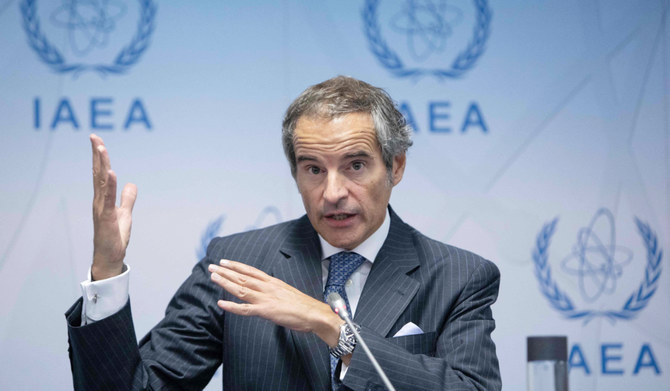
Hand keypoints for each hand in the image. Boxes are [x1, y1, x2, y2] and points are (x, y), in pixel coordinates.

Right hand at [90, 134, 136, 279]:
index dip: (99, 157)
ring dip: (102, 164)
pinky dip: (110, 185)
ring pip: (102, 182)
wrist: (110, 257)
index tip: (97, 141)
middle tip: (94, 136)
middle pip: (98, 173)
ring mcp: (101, 209)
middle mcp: (99, 201)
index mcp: (103, 198)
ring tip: (101, 147)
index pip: (100, 173)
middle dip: (96, 154)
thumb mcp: (125, 213)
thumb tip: (132, 185)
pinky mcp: (107, 218)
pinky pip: (108, 198)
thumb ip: (127, 198)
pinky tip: (111, 172)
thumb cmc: (114, 237)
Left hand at [208, 260, 342, 347]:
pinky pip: (245, 309)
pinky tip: (221, 303)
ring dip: (225, 282)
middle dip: (226, 271)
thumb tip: (266, 292)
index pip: (251, 271)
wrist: (315, 314)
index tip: (224, 261)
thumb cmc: (303, 306)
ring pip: (241, 289)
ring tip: (213, 277)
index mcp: (273, 282)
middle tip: (211, 266)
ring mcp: (266, 298)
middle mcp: (267, 287)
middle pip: (243, 277)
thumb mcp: (287, 292)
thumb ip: (274, 291)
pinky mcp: (266, 311)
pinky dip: (232, 307)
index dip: (236, 266)